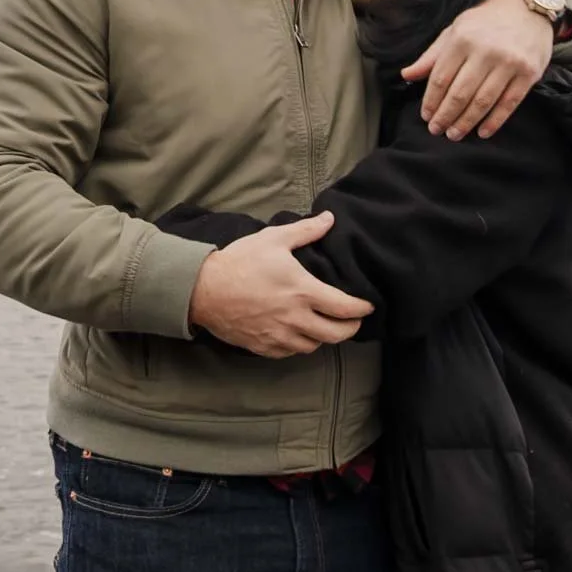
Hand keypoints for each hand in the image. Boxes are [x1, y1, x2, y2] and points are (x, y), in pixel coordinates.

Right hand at [186, 213, 371, 357]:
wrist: (203, 290)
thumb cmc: (239, 261)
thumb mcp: (273, 239)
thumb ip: (305, 231)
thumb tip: (329, 219)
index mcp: (303, 292)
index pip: (345, 308)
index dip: (362, 309)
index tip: (368, 306)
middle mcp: (295, 319)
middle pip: (336, 335)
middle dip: (350, 328)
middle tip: (353, 321)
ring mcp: (279, 336)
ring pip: (314, 346)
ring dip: (324, 337)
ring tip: (325, 325)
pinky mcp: (264, 347)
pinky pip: (291, 352)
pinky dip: (300, 345)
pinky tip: (298, 334)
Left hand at [401, 0, 553, 140]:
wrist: (529, 8)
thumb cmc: (487, 22)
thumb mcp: (455, 30)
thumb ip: (432, 55)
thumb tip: (407, 75)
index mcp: (462, 39)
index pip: (441, 78)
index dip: (431, 101)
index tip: (426, 116)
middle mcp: (485, 51)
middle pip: (460, 93)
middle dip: (445, 116)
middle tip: (437, 130)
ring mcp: (509, 62)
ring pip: (483, 101)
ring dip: (466, 122)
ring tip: (454, 134)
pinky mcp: (528, 73)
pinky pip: (509, 103)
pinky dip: (494, 121)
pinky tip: (483, 132)